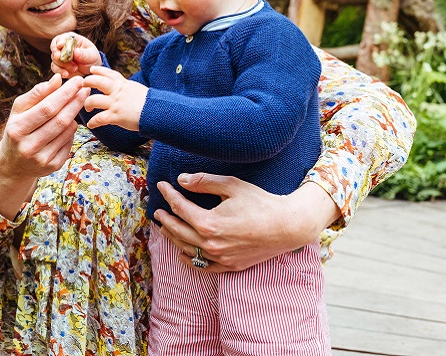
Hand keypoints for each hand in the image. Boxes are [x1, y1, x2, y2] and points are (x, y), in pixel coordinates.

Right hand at [0, 74, 89, 219]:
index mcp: (17, 129)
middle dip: (75, 102)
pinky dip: (71, 130)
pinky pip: (69, 143)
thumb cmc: (18, 128)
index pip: (47, 108)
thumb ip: (38, 93)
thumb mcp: (20, 109)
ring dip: (74, 115)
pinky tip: (68, 123)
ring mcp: (42, 159)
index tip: (77, 81)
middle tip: (85, 89)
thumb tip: (58, 78)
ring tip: (75, 104)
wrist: (13, 163)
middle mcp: (29, 146)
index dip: (65, 93)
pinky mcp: (52, 166)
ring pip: (67, 131)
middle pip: (60, 120)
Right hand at [50, 33, 100, 77]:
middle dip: (57, 55)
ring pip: (54, 59)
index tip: (60, 46)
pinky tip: (66, 74)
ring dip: (62, 65)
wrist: (91, 69)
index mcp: (71, 39)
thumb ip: (84, 54)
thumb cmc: (92, 58)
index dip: (59, 41)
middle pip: (55, 48)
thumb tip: (76, 52)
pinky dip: (60, 71)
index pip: (61, 38)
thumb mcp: (92, 55)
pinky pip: (55, 68)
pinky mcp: (59, 66)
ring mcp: (60, 57)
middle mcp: (63, 47)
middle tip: (62, 59)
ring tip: (74, 68)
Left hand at [82, 66, 146, 130]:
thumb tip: (121, 87)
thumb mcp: (136, 89)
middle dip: (87, 82)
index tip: (92, 70)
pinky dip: (93, 122)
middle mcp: (117, 92)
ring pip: (93, 100)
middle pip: (97, 82)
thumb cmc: (149, 102)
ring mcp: (115, 104)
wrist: (156, 111)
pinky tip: (91, 124)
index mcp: (123, 84)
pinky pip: (99, 119)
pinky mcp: (115, 116)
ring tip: (87, 108)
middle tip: (83, 85)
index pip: (108, 73)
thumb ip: (126, 87)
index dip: (99, 70)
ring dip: (87, 104)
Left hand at [153, 175, 339, 271]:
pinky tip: (182, 252)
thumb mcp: (232, 186)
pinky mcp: (230, 266)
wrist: (287, 226)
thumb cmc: (261, 203)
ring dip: (173, 237)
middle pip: (178, 231)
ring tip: (165, 227)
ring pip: (187, 249)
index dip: (169, 195)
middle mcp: (211, 244)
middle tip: (157, 210)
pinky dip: (189, 259)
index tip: (162, 185)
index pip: (180, 208)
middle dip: (165, 219)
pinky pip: (202, 266)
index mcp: (209, 223)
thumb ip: (204, 183)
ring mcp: (220, 258)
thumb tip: (182, 180)